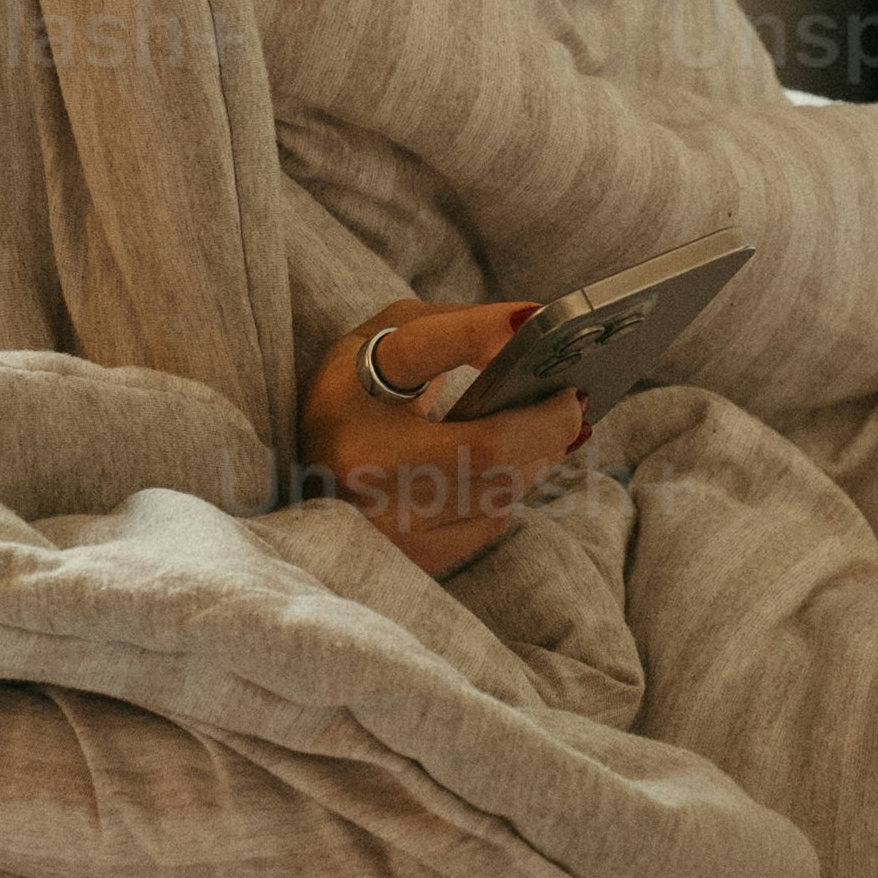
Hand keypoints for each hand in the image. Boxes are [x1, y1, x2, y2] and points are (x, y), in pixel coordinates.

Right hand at [299, 304, 585, 580]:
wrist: (303, 471)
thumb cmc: (359, 391)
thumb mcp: (387, 341)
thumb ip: (458, 329)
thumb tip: (533, 328)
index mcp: (346, 397)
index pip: (420, 351)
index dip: (478, 332)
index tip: (532, 321)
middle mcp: (360, 468)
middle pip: (487, 445)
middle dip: (547, 420)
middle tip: (574, 397)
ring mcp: (386, 524)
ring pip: (498, 489)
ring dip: (538, 456)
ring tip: (555, 428)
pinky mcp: (410, 557)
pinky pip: (488, 524)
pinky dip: (511, 489)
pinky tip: (520, 466)